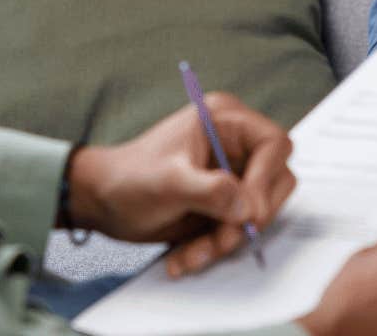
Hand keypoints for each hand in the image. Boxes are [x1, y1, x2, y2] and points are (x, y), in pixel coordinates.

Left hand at [65, 94, 295, 277]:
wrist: (102, 202)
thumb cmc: (128, 178)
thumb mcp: (169, 182)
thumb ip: (211, 191)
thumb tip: (248, 208)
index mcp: (224, 121)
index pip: (273, 145)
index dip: (267, 180)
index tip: (249, 212)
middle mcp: (233, 145)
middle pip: (274, 183)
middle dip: (247, 219)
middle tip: (222, 239)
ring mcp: (231, 176)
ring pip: (257, 213)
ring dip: (228, 240)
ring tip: (193, 252)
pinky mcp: (224, 204)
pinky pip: (238, 231)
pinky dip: (215, 248)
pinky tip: (185, 256)